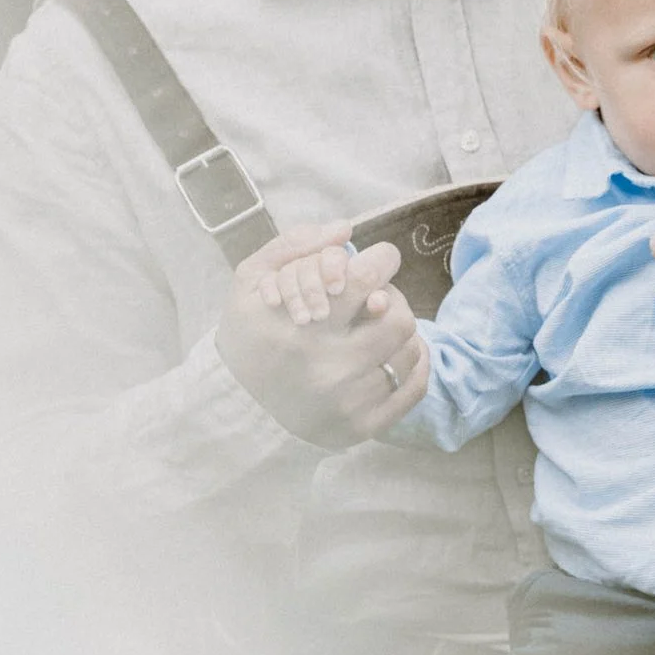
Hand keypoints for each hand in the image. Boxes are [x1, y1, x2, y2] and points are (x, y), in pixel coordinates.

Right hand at [216, 222, 428, 446]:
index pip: (364, 280)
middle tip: (375, 297)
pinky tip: (397, 351)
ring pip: (410, 348)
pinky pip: (415, 386)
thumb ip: (293, 246)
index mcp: (300, 330)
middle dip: (390, 297)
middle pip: (397, 316)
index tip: (377, 261)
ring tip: (378, 326)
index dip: (380, 262)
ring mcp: (350, 402)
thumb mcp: (250, 283)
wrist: (238, 408)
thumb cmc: (249, 337)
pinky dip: (415, 362)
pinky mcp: (365, 427)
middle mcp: (328, 369)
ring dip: (399, 330)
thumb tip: (346, 228)